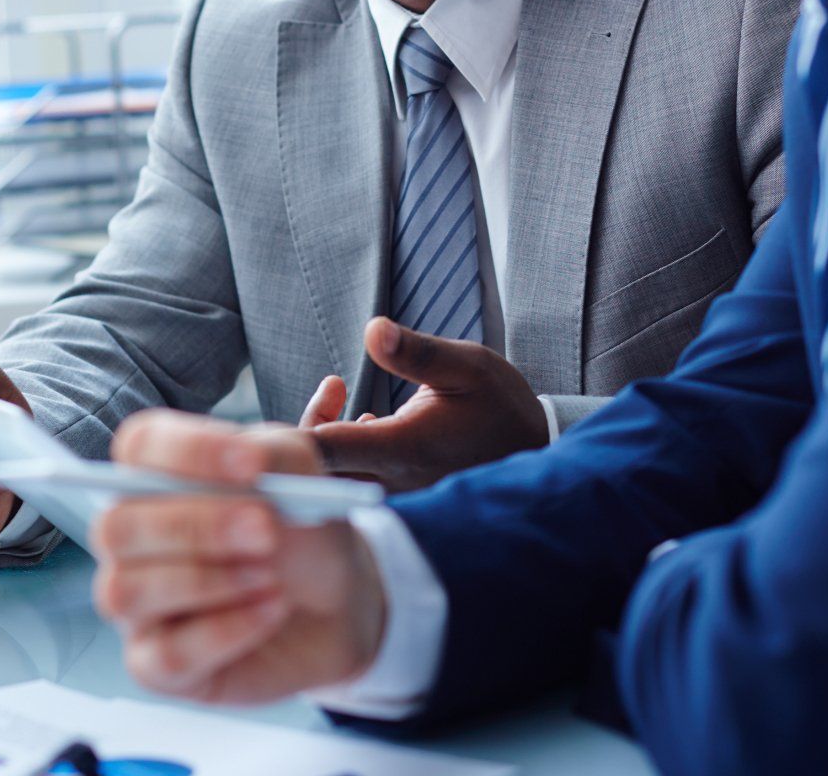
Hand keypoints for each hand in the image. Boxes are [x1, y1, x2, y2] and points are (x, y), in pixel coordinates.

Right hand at [92, 409, 385, 703]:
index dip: (188, 451)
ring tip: (270, 577)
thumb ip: (276, 456)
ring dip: (207, 581)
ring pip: (127, 591)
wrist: (336, 604)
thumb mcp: (303, 477)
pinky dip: (225, 631)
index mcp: (157, 474)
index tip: (252, 464)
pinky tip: (270, 611)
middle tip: (267, 529)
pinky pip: (164, 654)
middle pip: (118, 527)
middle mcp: (132, 537)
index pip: (138, 447)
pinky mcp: (155, 664)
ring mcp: (136, 604)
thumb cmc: (301, 532)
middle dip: (196, 527)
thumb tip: (248, 460)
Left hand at [306, 318, 549, 491]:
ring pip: (330, 477)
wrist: (535, 457)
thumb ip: (417, 352)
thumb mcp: (468, 367)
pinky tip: (364, 419)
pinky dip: (343, 448)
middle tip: (332, 388)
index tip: (310, 395)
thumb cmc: (501, 409)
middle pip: (315, 470)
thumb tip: (374, 329)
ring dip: (324, 436)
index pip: (323, 451)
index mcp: (402, 448)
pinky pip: (350, 481)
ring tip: (338, 391)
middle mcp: (390, 480)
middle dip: (305, 429)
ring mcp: (391, 494)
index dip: (292, 433)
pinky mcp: (395, 496)